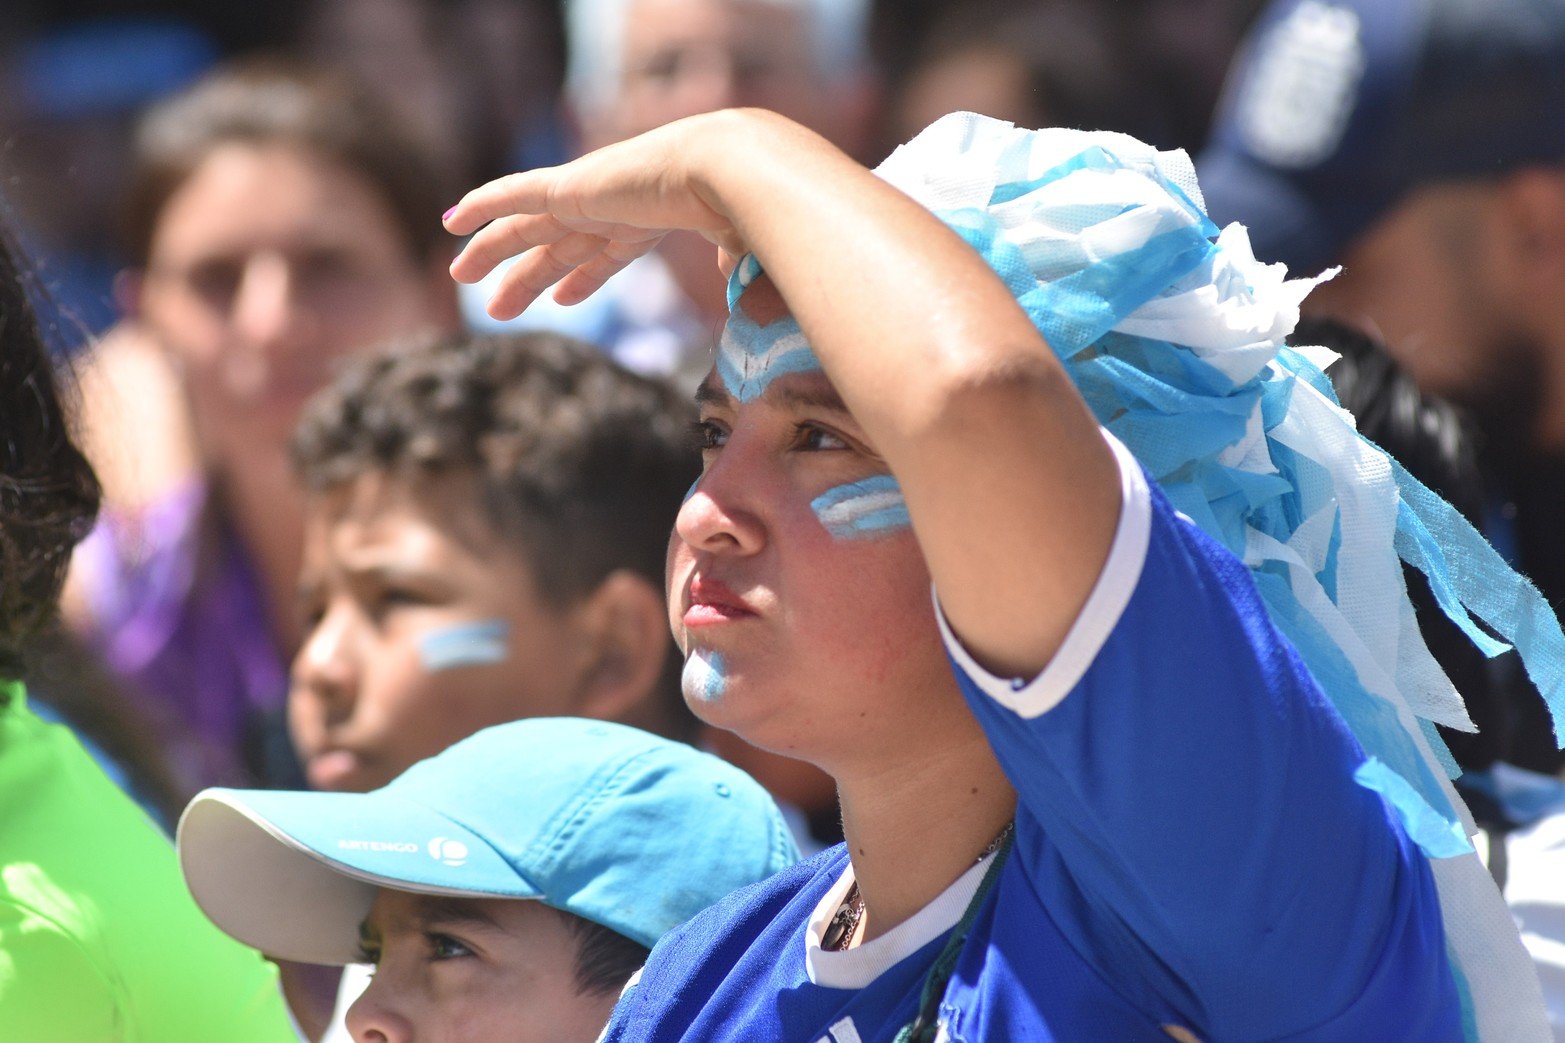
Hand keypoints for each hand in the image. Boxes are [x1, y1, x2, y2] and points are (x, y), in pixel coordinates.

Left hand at [443, 113, 752, 318]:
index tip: (561, 298)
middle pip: (555, 248)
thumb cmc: (737, 207)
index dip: (580, 278)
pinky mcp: (569, 187)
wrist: (724, 171)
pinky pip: (511, 196)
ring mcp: (587, 196)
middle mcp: (611, 208)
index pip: (602, 255)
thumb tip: (742, 279)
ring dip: (491, 251)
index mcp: (646, 222)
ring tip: (459, 276)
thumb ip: (733, 260)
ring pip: (524, 228)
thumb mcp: (736, 241)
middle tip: (495, 307)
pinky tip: (450, 223)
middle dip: (525, 277)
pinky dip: (481, 205)